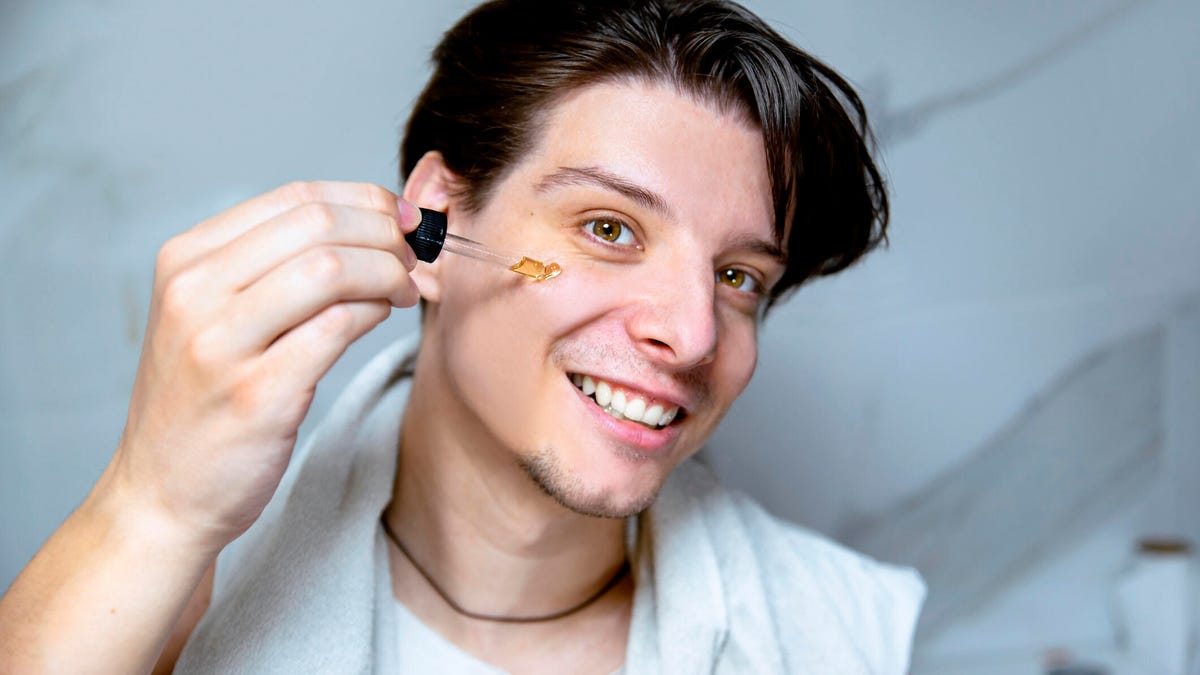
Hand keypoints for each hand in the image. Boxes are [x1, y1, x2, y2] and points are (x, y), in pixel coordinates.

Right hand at [103, 181, 420, 550]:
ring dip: (388, 273)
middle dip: (385, 234)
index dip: (365, 201)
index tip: (403, 220)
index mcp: (186, 260)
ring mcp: (221, 344)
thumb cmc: (204, 401)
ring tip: (405, 290)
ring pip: (330, 268)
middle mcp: (195, 293)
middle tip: (413, 259)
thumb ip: (275, 266)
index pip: (294, 198)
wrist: (161, 494)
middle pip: (318, 224)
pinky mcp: (256, 394)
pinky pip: (336, 328)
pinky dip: (374, 314)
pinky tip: (381, 318)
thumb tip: (374, 225)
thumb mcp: (214, 315)